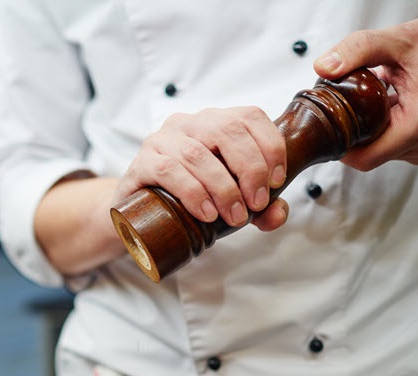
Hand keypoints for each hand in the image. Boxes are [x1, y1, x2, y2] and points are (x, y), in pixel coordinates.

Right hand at [116, 106, 288, 230]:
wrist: (140, 215)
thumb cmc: (191, 200)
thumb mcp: (232, 201)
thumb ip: (261, 208)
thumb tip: (277, 214)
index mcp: (215, 122)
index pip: (250, 116)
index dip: (270, 146)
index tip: (276, 181)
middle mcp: (189, 123)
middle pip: (227, 130)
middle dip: (250, 168)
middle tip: (256, 204)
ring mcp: (162, 140)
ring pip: (198, 153)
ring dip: (223, 187)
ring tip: (234, 216)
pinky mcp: (141, 163)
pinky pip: (168, 169)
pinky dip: (192, 192)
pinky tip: (205, 212)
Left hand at [314, 7, 417, 169]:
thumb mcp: (398, 40)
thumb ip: (358, 50)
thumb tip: (324, 67)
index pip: (367, 158)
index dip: (344, 148)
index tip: (332, 131)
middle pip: (375, 156)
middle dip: (361, 135)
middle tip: (358, 106)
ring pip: (387, 154)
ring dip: (378, 133)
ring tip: (384, 103)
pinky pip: (402, 150)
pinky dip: (393, 132)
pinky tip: (397, 110)